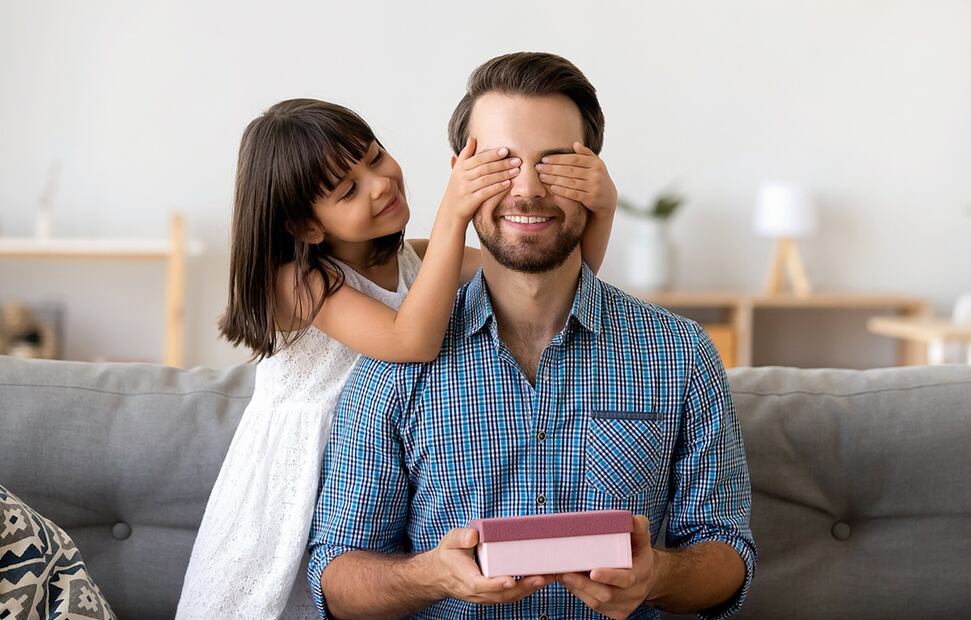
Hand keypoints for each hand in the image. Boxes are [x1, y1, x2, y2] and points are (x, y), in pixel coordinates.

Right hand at [427, 527, 553, 604]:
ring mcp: (485, 596)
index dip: (497, 583)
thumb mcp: (450, 541)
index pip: (482, 584)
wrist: (440, 574)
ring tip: (549, 577)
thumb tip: (473, 536)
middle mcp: (477, 592)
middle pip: (502, 594)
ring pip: (509, 597)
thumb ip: (461, 537)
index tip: (511, 579)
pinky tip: (540, 580)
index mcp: (467, 579)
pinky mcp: (492, 595)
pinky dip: (526, 590)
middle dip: (524, 587)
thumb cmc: (448, 555)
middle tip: (543, 576)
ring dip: (529, 589)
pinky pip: (510, 595)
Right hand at [441, 136, 519, 222]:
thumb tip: (472, 138)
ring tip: (516, 171)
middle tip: (517, 161)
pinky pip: (486, 192)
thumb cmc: (458, 189)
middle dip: (502, 164)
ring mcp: (465, 189)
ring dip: (503, 174)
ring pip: (487, 179)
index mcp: (459, 168)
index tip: (506, 151)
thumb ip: (465, 155)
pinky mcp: (470, 201)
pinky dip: (498, 187)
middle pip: (484, 168)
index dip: (492, 154)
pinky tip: (508, 184)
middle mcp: (461, 177)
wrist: (450, 212)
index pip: (478, 158)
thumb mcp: (458, 171)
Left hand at [535, 142, 616, 216]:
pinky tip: (552, 188)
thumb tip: (575, 143)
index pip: (574, 159)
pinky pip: (573, 194)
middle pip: (570, 170)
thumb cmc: (597, 178)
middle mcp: (596, 174)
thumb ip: (586, 154)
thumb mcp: (596, 165)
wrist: (608, 199)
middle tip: (538, 167)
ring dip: (554, 179)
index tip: (544, 159)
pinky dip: (562, 191)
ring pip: (570, 182)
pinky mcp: (591, 198)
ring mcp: (594, 187)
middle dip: (552, 168)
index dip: (558, 158)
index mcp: (596, 163)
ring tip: (542, 177)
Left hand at [558, 515, 655, 618]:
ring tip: (562, 574)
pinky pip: (594, 606)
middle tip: (564, 571)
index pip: (626, 579)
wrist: (646, 576)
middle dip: (583, 584)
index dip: (609, 576)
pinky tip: (570, 582)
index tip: (593, 571)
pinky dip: (580, 594)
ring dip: (577, 589)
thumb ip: (638, 526)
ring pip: (597, 602)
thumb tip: (631, 519)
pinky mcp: (615, 612)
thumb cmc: (639, 553)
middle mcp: (634, 593)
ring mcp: (624, 605)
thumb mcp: (641, 537)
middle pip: (607, 594)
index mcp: (641, 573)